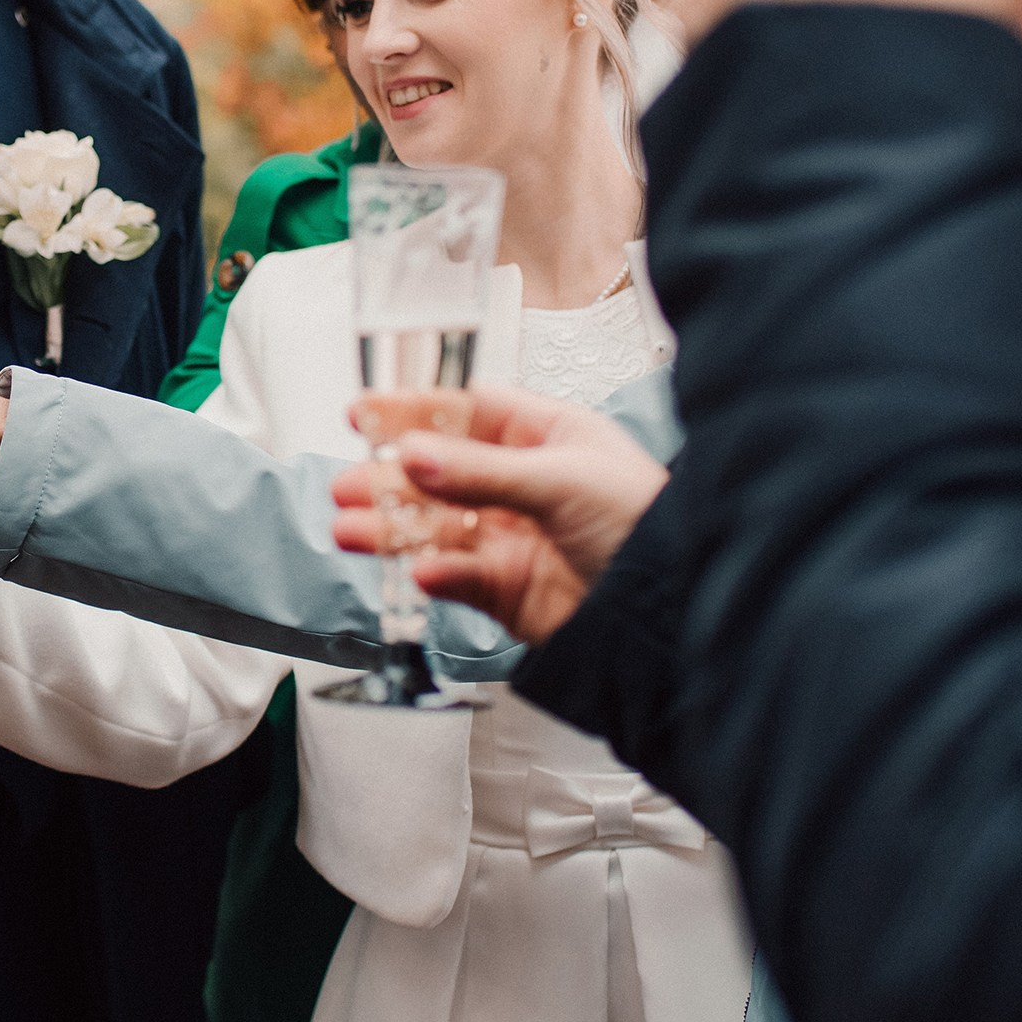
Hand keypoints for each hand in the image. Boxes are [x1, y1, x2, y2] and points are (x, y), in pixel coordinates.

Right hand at [330, 386, 668, 643]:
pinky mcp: (505, 588)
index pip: (463, 414)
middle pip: (437, 473)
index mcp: (545, 437)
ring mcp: (510, 536)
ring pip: (434, 527)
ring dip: (392, 529)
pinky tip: (421, 570)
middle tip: (347, 484)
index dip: (412, 412)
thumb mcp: (564, 479)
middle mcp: (522, 483)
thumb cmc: (647, 524)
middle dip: (389, 479)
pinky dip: (434, 574)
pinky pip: (456, 576)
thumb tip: (415, 454)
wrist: (674, 610)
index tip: (364, 413)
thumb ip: (483, 471)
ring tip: (352, 530)